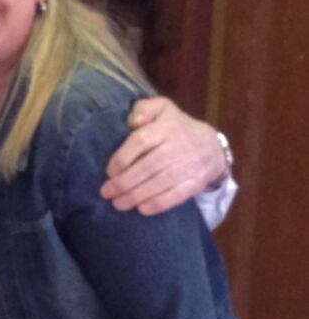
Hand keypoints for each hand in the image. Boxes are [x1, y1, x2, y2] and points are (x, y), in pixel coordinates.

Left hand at [100, 96, 227, 215]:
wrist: (211, 146)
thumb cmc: (176, 127)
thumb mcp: (162, 108)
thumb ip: (144, 109)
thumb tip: (134, 121)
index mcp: (165, 128)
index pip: (140, 141)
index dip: (122, 158)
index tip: (109, 171)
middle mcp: (176, 147)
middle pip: (147, 167)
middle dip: (124, 182)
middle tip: (106, 193)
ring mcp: (187, 166)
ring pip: (159, 183)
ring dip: (135, 196)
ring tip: (118, 204)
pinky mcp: (195, 183)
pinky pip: (176, 196)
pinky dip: (158, 204)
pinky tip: (142, 210)